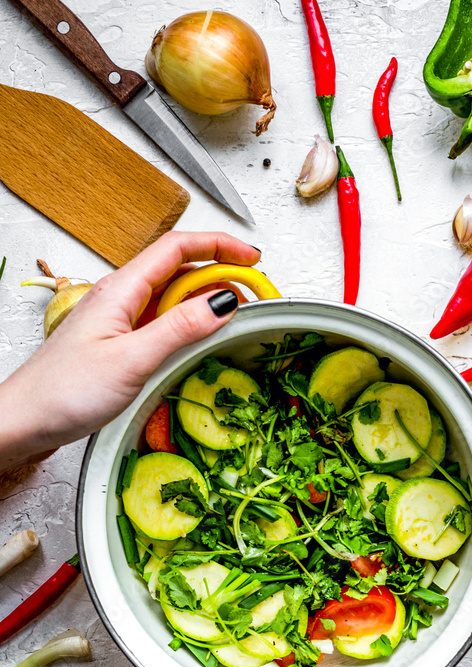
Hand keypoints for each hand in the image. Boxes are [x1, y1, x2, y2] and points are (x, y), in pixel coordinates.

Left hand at [0, 231, 259, 470]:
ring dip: (204, 301)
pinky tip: (197, 343)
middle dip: (219, 274)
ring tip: (233, 320)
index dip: (219, 246)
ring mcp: (118, 320)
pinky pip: (160, 321)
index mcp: (121, 290)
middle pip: (178, 269)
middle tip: (253, 296)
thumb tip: (224, 302)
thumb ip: (181, 329)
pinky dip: (186, 325)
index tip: (253, 259)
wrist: (23, 421)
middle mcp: (119, 298)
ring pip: (170, 296)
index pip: (177, 247)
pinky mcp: (117, 343)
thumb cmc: (64, 393)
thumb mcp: (133, 360)